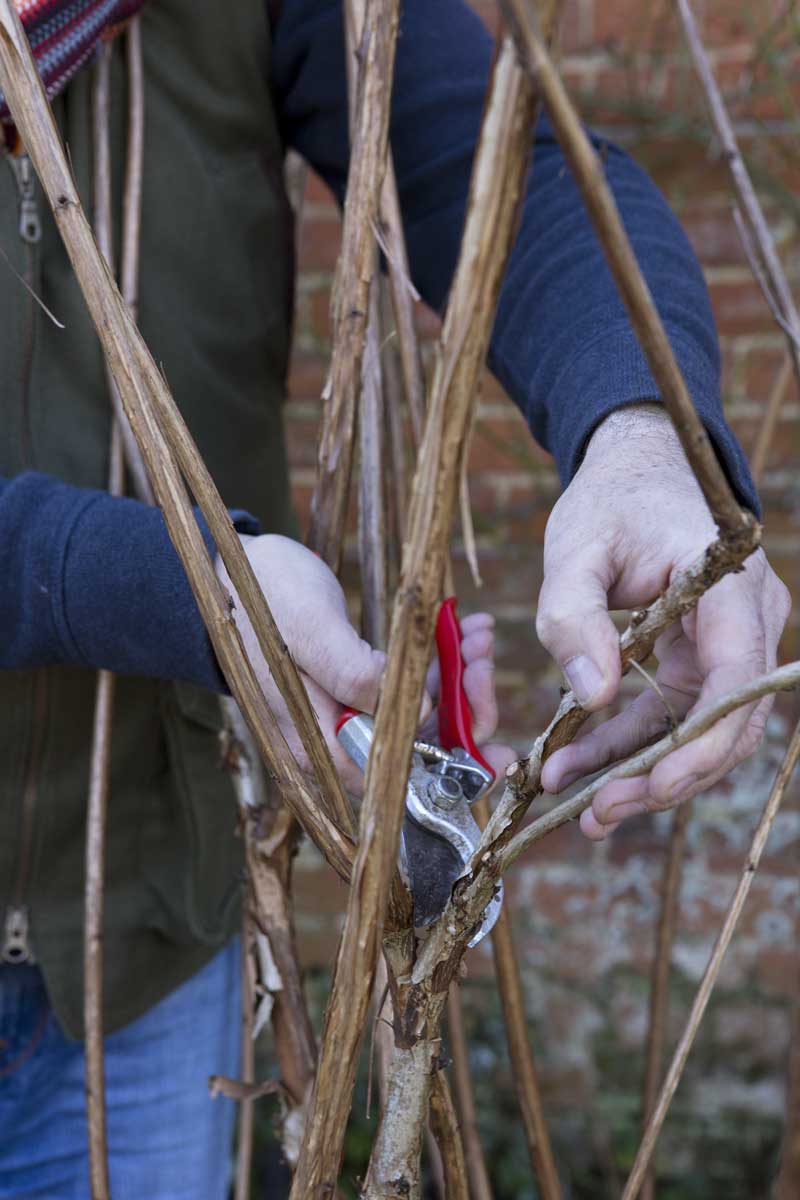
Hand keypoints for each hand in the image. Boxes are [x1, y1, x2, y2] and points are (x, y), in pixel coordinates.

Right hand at [216, 535, 510, 790]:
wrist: (230, 568)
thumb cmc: (263, 595)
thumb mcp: (311, 629)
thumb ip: (357, 676)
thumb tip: (416, 714)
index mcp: (319, 743)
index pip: (399, 777)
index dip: (454, 763)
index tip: (493, 735)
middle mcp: (335, 740)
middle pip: (418, 751)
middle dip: (463, 710)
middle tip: (482, 660)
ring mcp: (346, 713)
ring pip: (420, 716)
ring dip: (457, 679)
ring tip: (477, 634)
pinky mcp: (355, 686)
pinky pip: (409, 687)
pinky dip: (440, 663)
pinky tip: (462, 629)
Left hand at [535, 405, 790, 838]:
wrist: (633, 471)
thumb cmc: (609, 501)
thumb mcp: (574, 548)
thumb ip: (574, 615)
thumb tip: (593, 695)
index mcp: (729, 585)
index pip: (736, 678)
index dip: (702, 744)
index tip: (651, 785)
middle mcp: (747, 621)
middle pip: (727, 723)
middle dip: (664, 778)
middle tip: (595, 814)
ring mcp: (729, 644)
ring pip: (699, 731)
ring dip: (641, 773)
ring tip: (578, 808)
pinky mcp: (700, 660)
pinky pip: (672, 716)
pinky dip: (627, 745)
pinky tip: (575, 767)